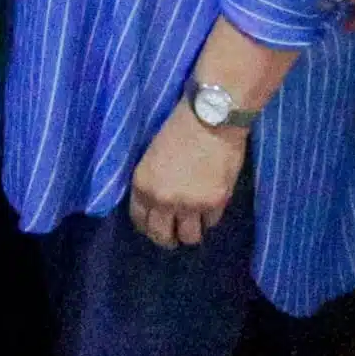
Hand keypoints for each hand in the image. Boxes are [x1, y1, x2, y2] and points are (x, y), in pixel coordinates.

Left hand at [128, 103, 248, 249]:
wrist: (211, 118)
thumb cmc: (179, 128)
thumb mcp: (152, 157)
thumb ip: (153, 184)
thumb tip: (157, 204)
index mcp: (143, 186)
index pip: (139, 221)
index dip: (148, 226)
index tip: (156, 225)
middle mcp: (163, 200)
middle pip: (162, 236)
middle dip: (168, 238)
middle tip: (175, 233)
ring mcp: (190, 204)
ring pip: (189, 237)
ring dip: (191, 231)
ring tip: (194, 223)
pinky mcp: (215, 203)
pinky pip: (211, 222)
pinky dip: (210, 217)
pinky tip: (210, 205)